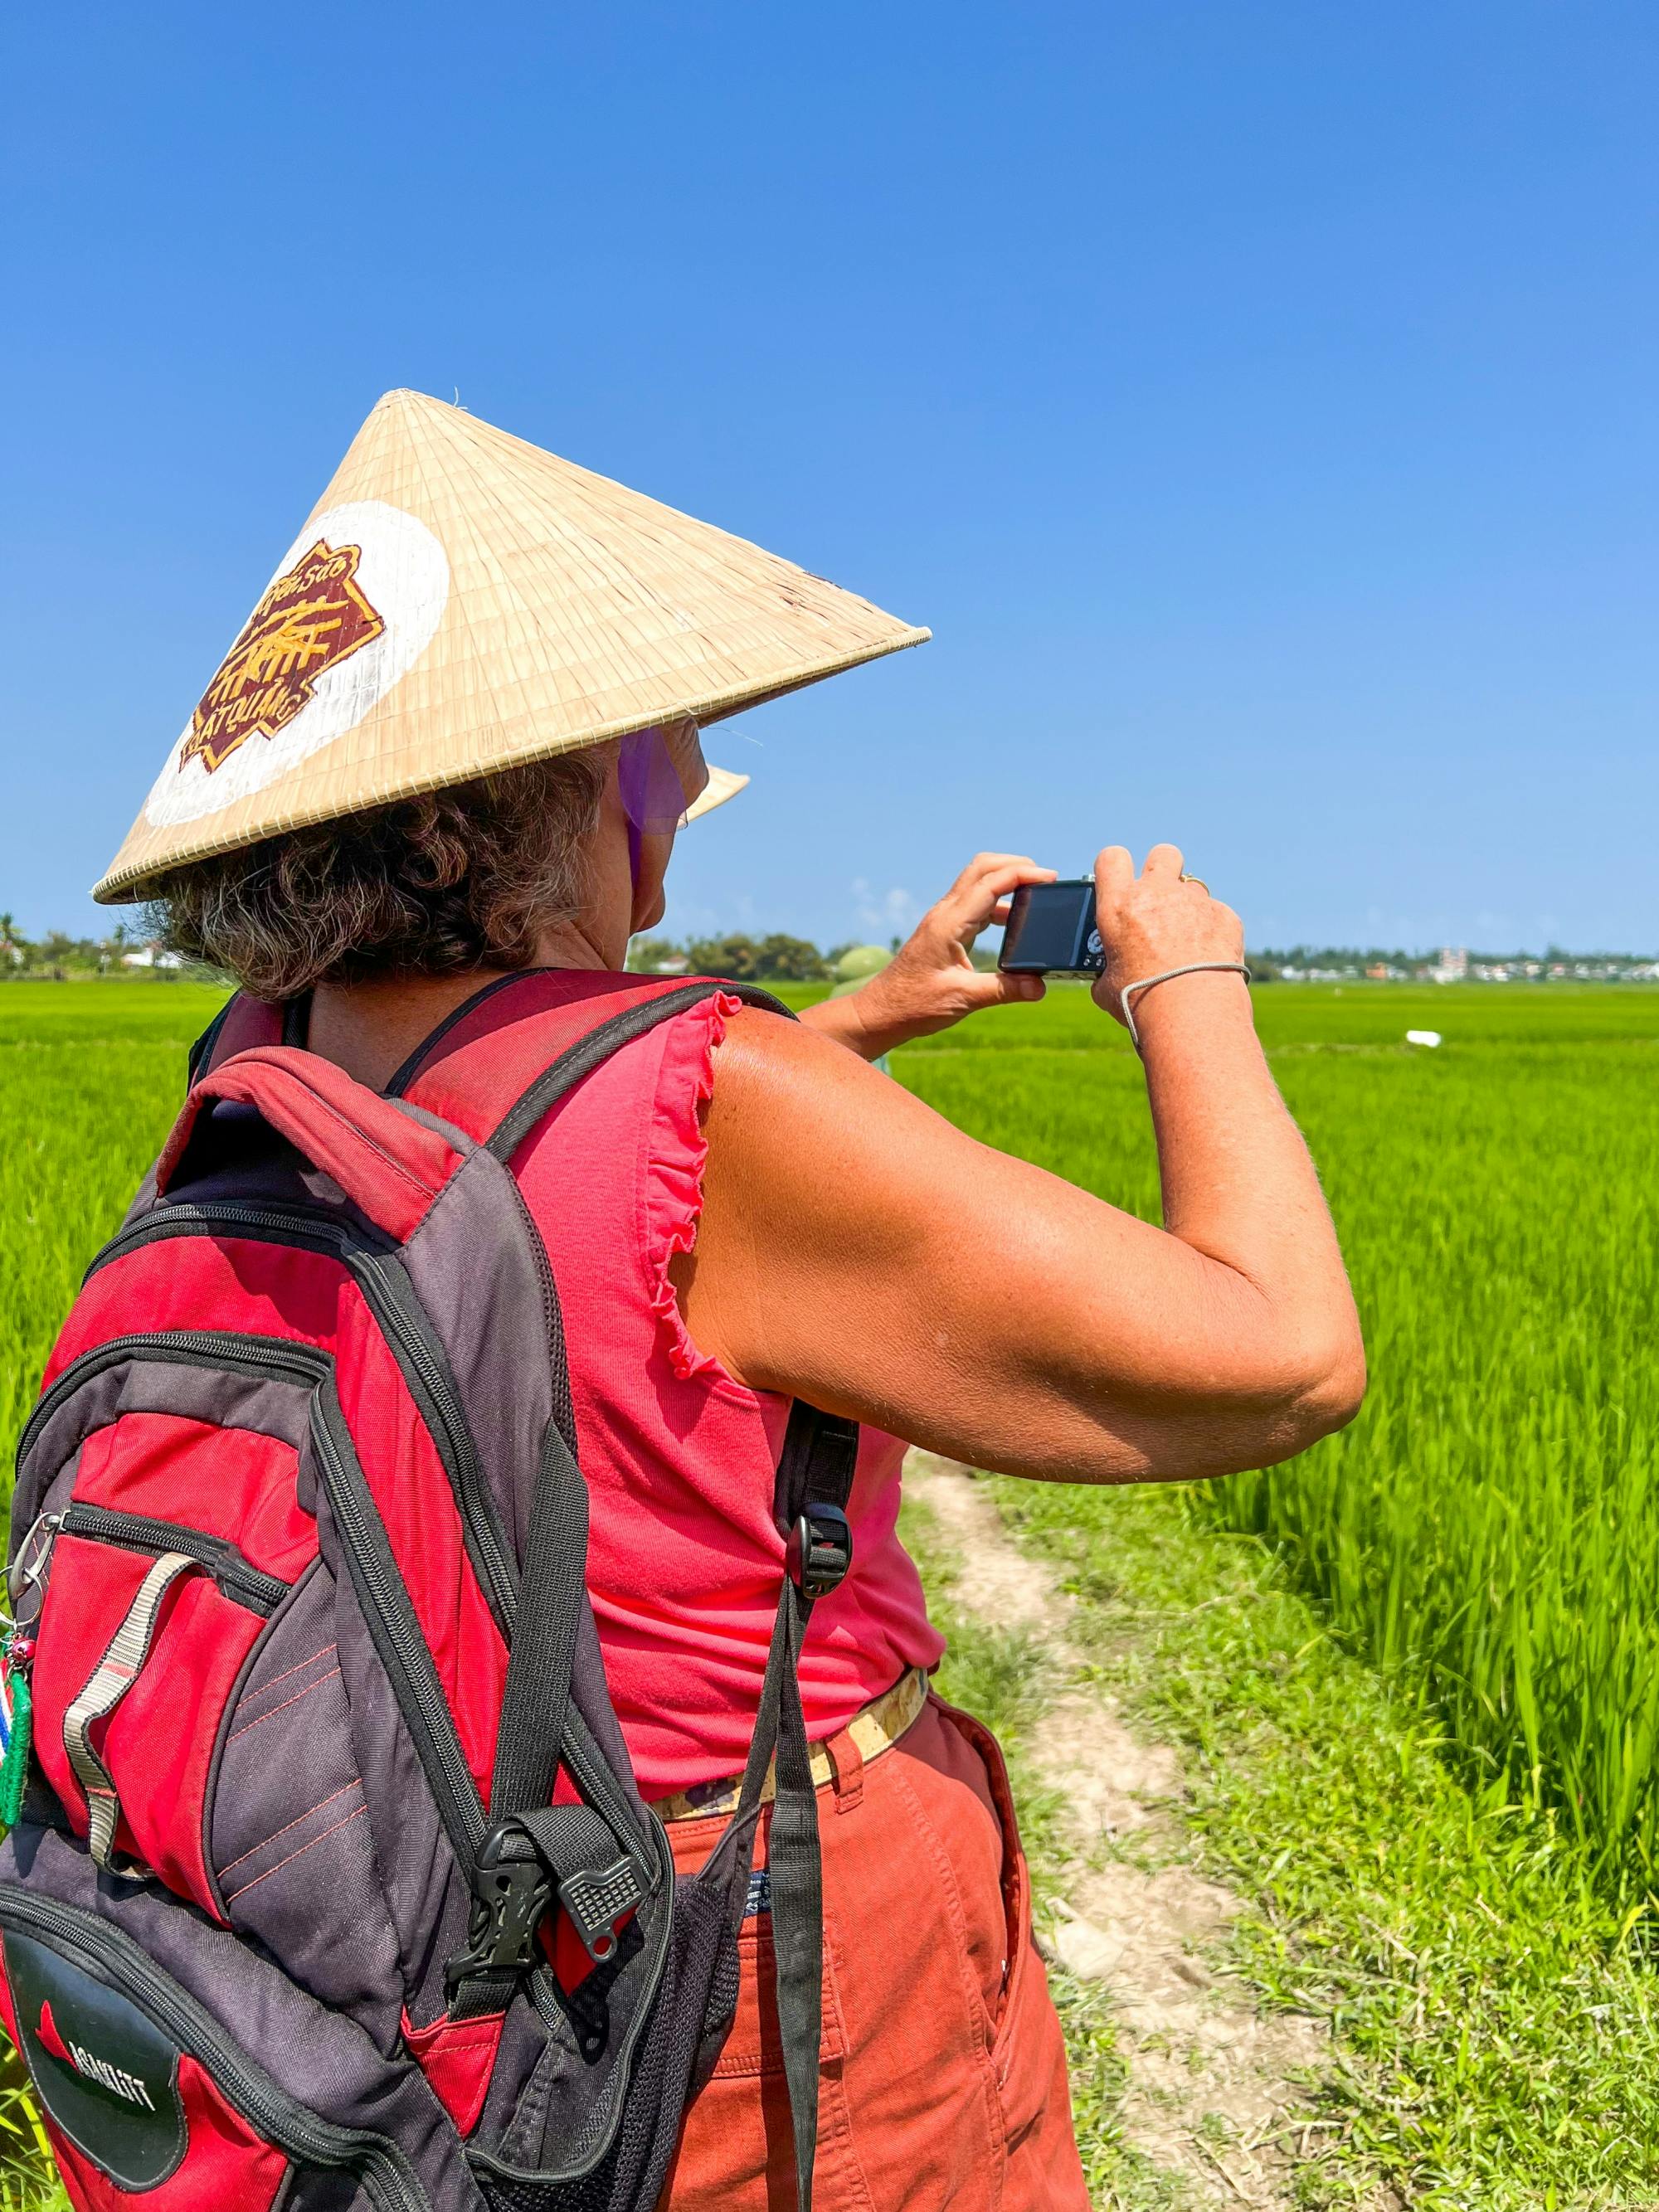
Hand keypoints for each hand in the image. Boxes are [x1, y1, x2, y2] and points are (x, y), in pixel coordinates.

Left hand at [802, 854, 1056, 1060]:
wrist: (881, 1012)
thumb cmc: (913, 1005)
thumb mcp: (962, 999)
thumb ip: (1004, 990)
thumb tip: (1039, 986)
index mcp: (949, 923)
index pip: (990, 883)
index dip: (1023, 875)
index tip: (1051, 878)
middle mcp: (945, 914)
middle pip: (982, 868)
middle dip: (1015, 865)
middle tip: (1046, 879)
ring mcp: (943, 920)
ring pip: (977, 883)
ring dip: (1006, 882)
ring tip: (1036, 897)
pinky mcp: (944, 930)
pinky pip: (974, 904)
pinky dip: (997, 903)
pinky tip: (1014, 923)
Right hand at [1091, 844, 1246, 1036]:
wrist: (1190, 1013)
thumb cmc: (1141, 1001)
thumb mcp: (1106, 986)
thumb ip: (1106, 968)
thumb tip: (1105, 975)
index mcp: (1119, 905)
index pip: (1112, 857)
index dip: (1114, 867)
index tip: (1118, 883)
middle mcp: (1157, 893)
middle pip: (1163, 854)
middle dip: (1161, 870)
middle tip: (1158, 899)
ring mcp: (1195, 902)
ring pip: (1193, 887)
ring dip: (1187, 906)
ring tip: (1185, 941)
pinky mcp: (1225, 916)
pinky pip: (1217, 914)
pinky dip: (1212, 930)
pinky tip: (1208, 958)